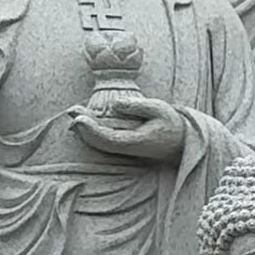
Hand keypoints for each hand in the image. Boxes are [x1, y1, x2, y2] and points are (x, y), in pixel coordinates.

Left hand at [71, 91, 186, 165]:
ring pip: (99, 143)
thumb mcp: (159, 109)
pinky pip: (104, 140)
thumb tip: (115, 105)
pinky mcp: (124, 145)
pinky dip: (91, 130)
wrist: (183, 143)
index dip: (91, 130)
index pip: (108, 139)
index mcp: (137, 142)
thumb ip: (137, 106)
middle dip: (83, 127)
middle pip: (99, 143)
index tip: (79, 117)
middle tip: (72, 110)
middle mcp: (128, 149)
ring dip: (84, 129)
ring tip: (74, 111)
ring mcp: (126, 149)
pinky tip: (83, 119)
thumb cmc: (172, 124)